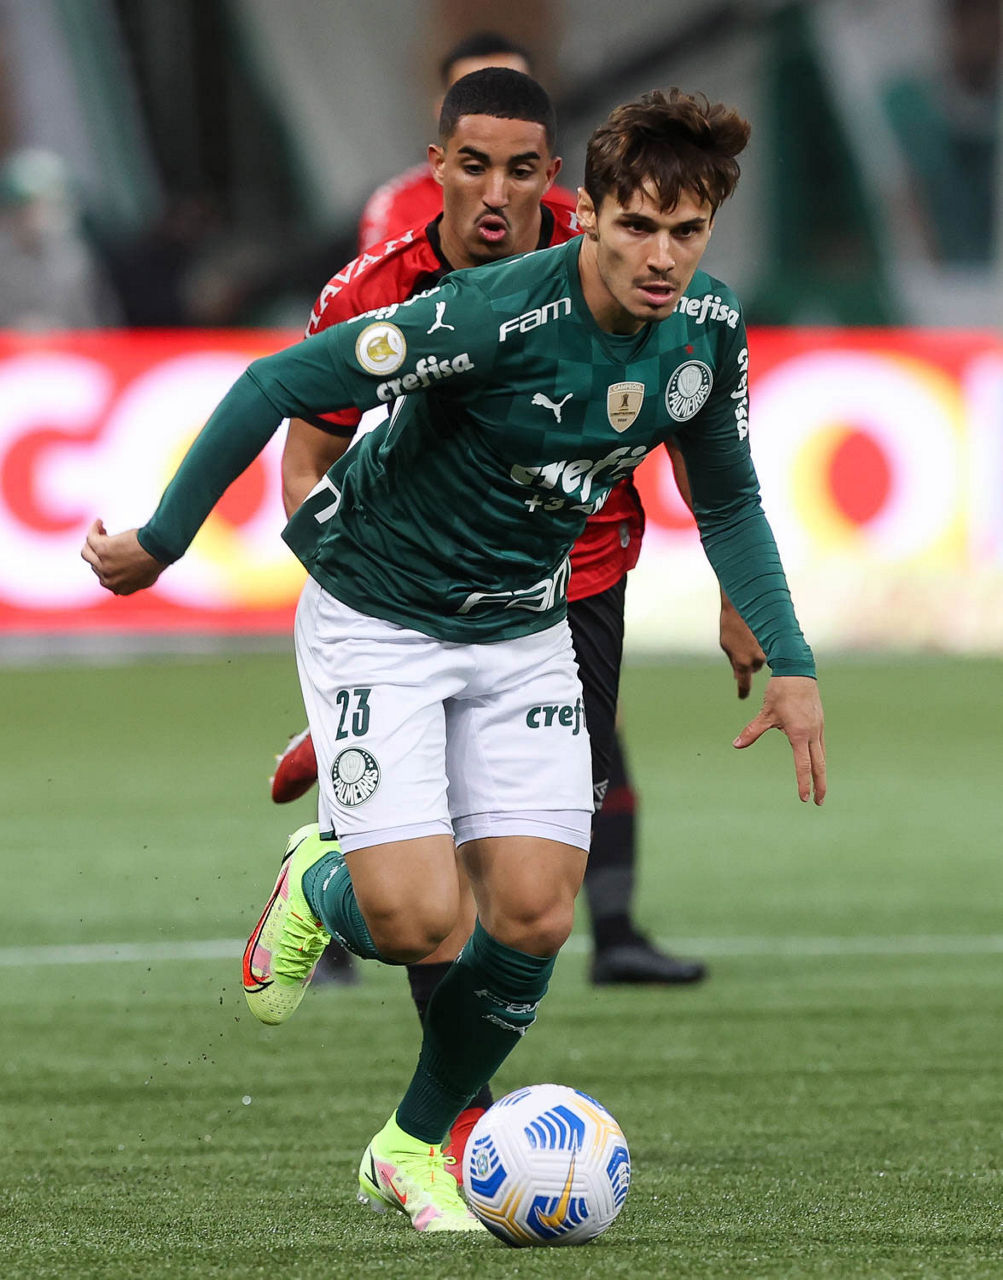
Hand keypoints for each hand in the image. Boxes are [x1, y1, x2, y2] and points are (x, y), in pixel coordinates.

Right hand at [81, 520, 165, 594]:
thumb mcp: (146, 580)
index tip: (112, 553)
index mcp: (118, 588)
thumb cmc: (157, 560)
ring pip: (87, 552)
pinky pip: (91, 537)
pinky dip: (94, 529)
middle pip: (95, 564)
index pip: (104, 577)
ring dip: (92, 542)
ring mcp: (103, 565)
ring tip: (101, 531)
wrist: (159, 549)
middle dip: (100, 552)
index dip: (106, 563)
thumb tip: (116, 591)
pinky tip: (99, 522)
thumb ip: (131, 585)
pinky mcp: (102, 549)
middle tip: (108, 538)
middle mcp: (108, 579)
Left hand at [719, 593, 765, 698]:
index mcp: (742, 662)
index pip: (744, 684)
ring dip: (755, 654)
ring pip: (760, 660)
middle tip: (741, 649)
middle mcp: (757, 659)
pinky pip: (767, 650)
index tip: (742, 696)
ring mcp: (766, 651)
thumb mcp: (726, 646)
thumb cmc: (731, 625)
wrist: (744, 606)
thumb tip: (738, 677)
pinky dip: (761, 646)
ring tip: (746, 638)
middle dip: (747, 664)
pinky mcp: (773, 643)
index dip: (743, 691)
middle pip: (753, 669)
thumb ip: (734, 663)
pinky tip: (755, 636)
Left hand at [733, 675, 825, 804]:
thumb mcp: (765, 713)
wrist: (797, 670)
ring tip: (820, 786)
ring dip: (821, 772)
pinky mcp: (819, 722)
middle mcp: (812, 733)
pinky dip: (819, 756)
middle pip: (819, 765)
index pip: (803, 765)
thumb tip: (736, 745)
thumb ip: (752, 732)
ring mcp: (818, 727)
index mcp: (799, 734)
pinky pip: (821, 744)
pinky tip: (816, 762)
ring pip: (822, 755)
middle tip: (819, 802)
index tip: (804, 798)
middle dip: (820, 785)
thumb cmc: (780, 691)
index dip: (803, 783)